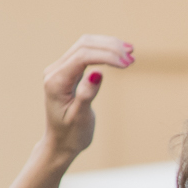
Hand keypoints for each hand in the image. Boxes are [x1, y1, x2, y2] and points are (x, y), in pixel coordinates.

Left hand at [42, 34, 133, 161]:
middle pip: (84, 45)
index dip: (107, 56)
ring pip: (86, 45)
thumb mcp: (79, 118)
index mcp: (56, 82)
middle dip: (110, 48)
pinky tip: (119, 54)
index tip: (128, 64)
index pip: (82, 57)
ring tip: (130, 53)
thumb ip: (86, 95)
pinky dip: (104, 50)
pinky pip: (86, 53)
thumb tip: (97, 73)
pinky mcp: (69, 71)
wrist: (60, 143)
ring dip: (108, 46)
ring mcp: (61, 69)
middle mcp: (55, 71)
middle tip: (132, 58)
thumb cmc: (70, 134)